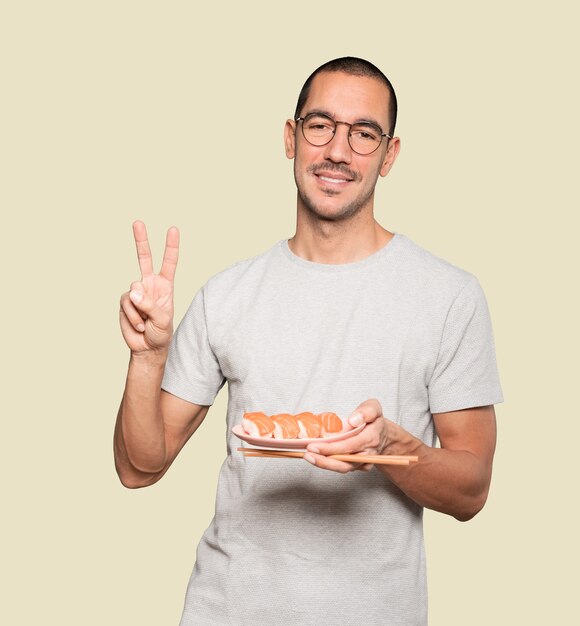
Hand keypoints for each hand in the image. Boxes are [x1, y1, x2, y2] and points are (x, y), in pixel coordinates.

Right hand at [119, 221, 179, 354]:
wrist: (147, 347)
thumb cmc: (161, 332)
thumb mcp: (162, 320)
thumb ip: (150, 304)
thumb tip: (132, 291)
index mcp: (165, 285)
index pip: (169, 263)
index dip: (171, 246)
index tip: (173, 229)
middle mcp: (150, 284)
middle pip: (144, 258)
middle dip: (141, 240)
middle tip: (138, 222)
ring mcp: (136, 292)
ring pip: (133, 291)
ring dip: (140, 311)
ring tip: (146, 323)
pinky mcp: (125, 301)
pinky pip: (126, 304)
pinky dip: (132, 316)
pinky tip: (138, 325)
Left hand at [304, 399, 401, 472]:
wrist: (383, 436)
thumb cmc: (374, 420)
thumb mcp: (373, 407)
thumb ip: (366, 411)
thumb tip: (354, 420)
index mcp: (371, 438)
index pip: (350, 445)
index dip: (332, 448)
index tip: (314, 446)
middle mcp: (367, 454)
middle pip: (345, 462)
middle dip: (324, 460)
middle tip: (307, 453)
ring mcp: (362, 463)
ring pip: (342, 467)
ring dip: (324, 463)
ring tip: (307, 456)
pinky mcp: (356, 466)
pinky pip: (341, 466)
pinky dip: (327, 463)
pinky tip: (314, 456)